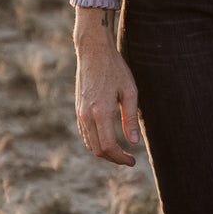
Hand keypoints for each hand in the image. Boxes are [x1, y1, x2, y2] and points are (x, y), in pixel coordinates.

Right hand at [73, 8, 140, 165]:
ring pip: (89, 144)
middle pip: (98, 149)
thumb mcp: (130, 92)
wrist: (93, 52)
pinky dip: (95, 142)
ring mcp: (79, 112)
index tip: (133, 161)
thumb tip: (134, 142)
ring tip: (120, 152)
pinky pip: (85, 133)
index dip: (121, 158)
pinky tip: (107, 140)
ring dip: (104, 152)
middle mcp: (86, 115)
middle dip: (114, 158)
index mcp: (101, 112)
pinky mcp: (78, 109)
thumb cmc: (115, 69)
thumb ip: (130, 118)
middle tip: (129, 159)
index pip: (109, 146)